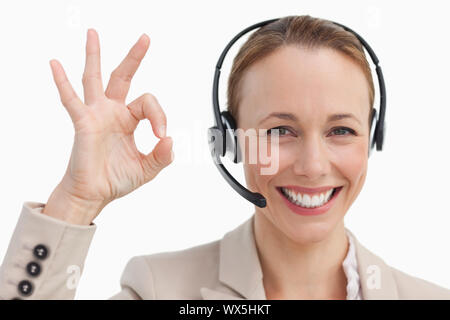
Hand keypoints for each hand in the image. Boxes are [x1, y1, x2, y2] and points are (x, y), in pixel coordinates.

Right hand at [44, 29, 173, 224]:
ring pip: (94, 79)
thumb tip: (170, 140)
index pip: (149, 104)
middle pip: (122, 77)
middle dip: (134, 57)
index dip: (159, 116)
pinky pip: (71, 100)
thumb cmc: (116, 179)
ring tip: (94, 33)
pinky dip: (62, 82)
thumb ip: (162, 156)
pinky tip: (55, 64)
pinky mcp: (83, 123)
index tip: (161, 135)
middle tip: (145, 38)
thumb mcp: (147, 168)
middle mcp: (113, 112)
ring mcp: (96, 115)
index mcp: (129, 120)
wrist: (94, 194)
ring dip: (94, 56)